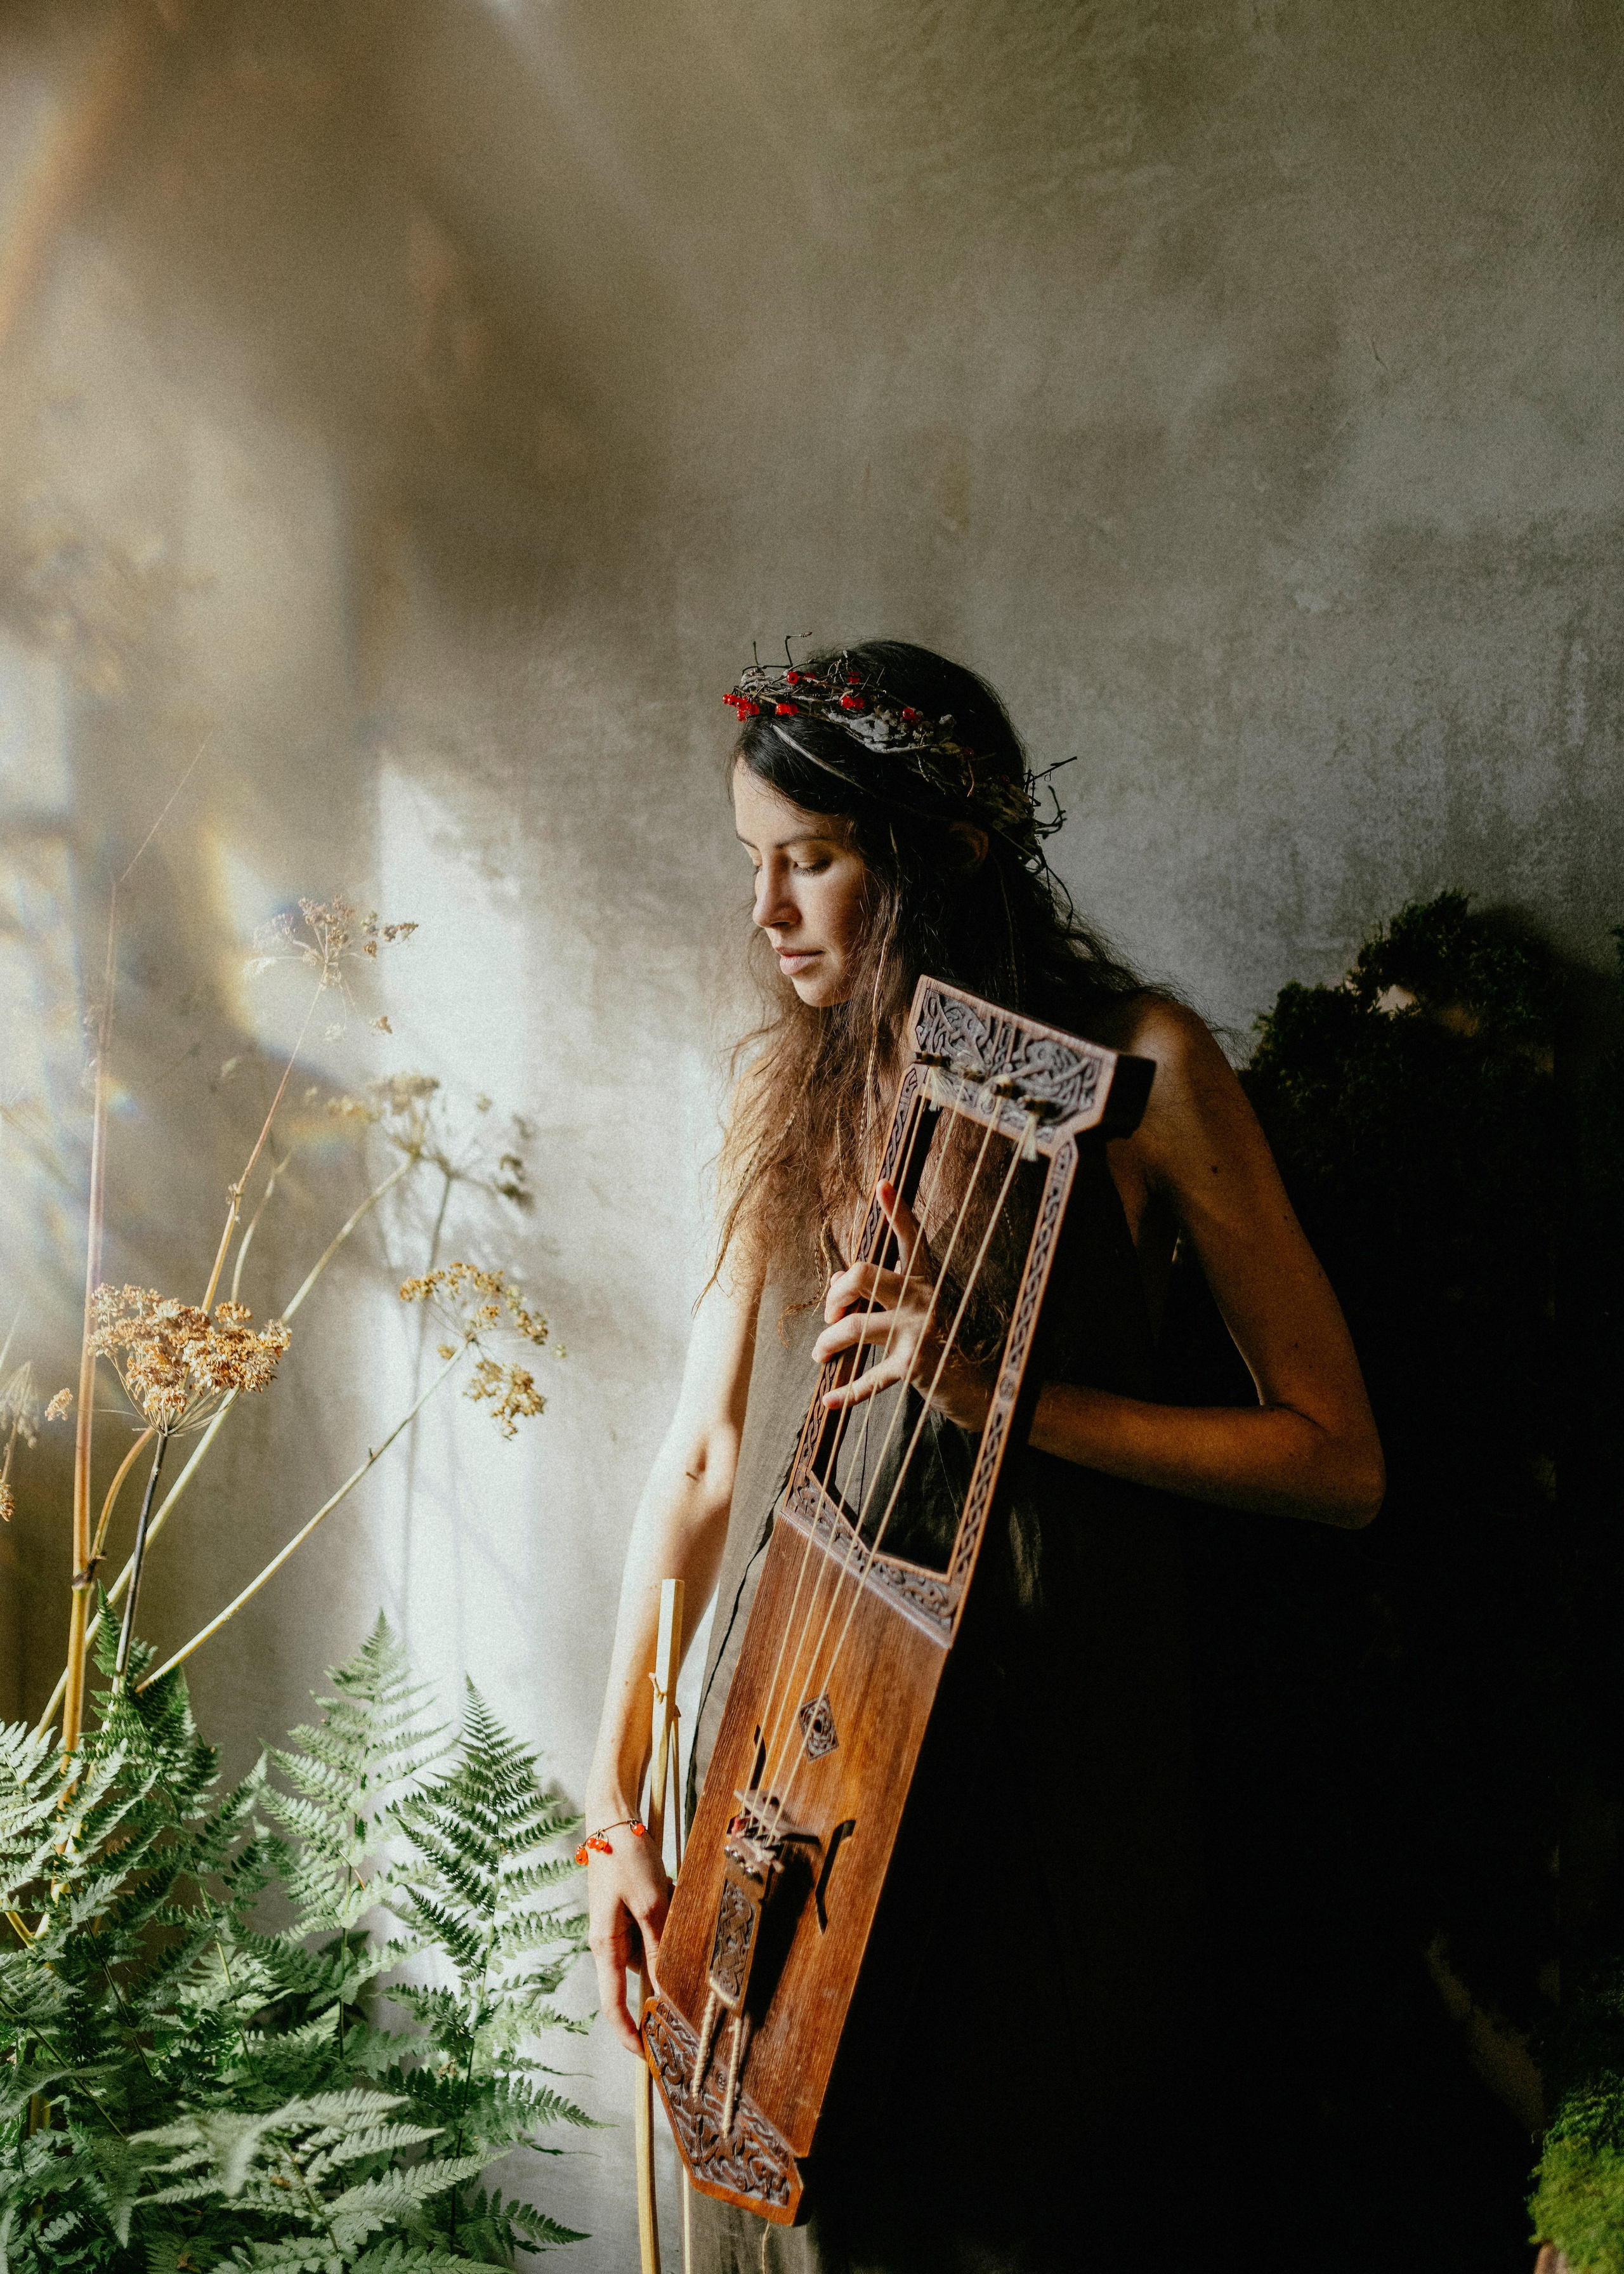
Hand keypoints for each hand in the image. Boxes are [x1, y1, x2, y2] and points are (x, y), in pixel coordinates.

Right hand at [585, 1814, 671, 2054]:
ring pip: (650, 1953)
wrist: (614, 1818)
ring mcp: (619, 1926)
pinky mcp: (630, 1911)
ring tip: (676, 1911)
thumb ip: (658, 1948)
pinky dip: (667, 1922)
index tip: (647, 2057)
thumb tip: (664, 1990)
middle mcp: (609, 1941)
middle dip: (662, 1981)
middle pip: (638, 1979)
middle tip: (684, 1976)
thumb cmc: (626, 1858)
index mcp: (605, 1945)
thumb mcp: (650, 1904)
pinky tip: (673, 1896)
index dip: (629, 2034)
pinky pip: (653, 1931)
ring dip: (668, 1943)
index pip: (613, 2004)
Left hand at [811, 1180, 993, 1432]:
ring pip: (854, 1325)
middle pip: (863, 1275)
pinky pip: (868, 1379)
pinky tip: (830, 1402)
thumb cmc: (942, 1342)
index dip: (897, 1210)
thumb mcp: (915, 1309)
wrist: (981, 1386)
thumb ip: (878, 1291)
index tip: (883, 1183)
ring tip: (821, 1354)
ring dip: (828, 1342)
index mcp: (924, 1280)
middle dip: (836, 1292)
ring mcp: (916, 1331)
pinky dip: (846, 1393)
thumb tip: (836, 1282)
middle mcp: (921, 1298)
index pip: (910, 1238)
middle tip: (832, 1312)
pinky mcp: (911, 1365)